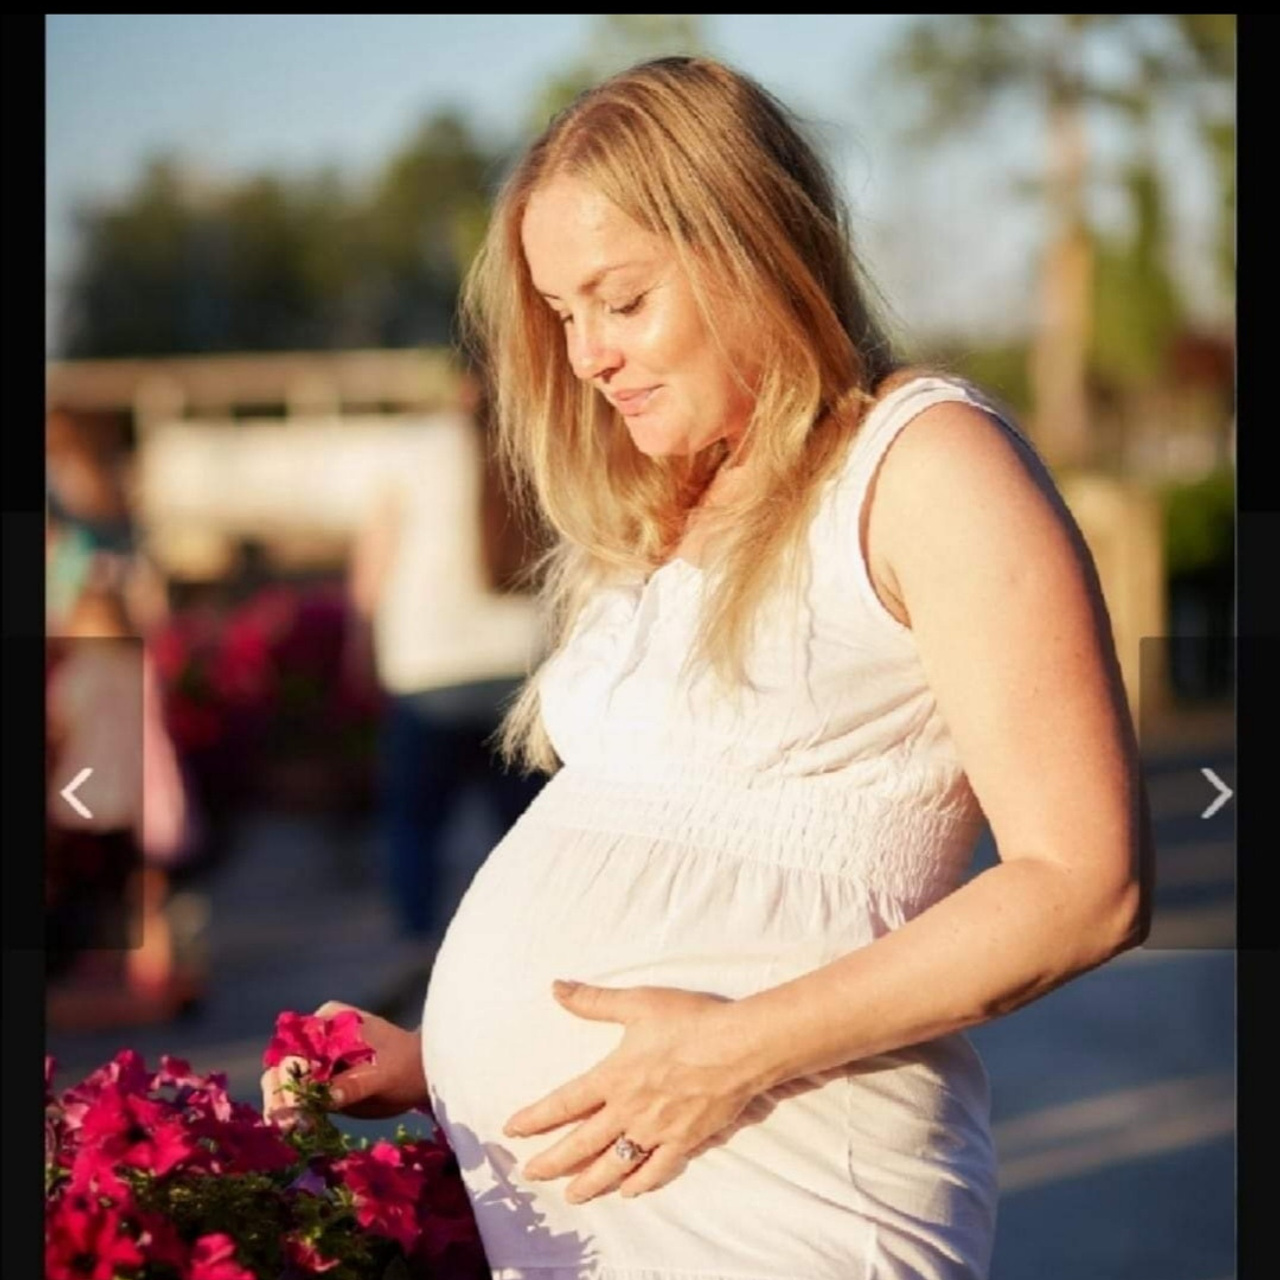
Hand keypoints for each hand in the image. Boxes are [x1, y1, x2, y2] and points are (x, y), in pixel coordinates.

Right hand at [260, 1000, 428, 1126]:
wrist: (420, 1076)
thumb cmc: (407, 1067)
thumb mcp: (385, 1075)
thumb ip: (355, 1084)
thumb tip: (327, 1097)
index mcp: (330, 1022)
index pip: (297, 1048)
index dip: (290, 1076)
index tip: (292, 1106)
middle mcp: (316, 1037)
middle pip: (283, 1064)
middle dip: (279, 1094)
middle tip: (284, 1126)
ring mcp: (314, 1060)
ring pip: (282, 1082)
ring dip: (280, 1107)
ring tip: (287, 1132)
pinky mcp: (317, 1083)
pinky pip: (296, 1097)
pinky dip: (291, 1114)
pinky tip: (291, 1133)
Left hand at [503, 981, 759, 1202]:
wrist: (739, 1046)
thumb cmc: (689, 1020)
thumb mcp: (638, 1002)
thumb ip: (594, 1000)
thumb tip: (556, 988)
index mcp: (613, 1077)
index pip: (563, 1104)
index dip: (535, 1118)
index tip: (512, 1130)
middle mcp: (629, 1111)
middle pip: (581, 1144)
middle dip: (552, 1162)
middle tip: (530, 1175)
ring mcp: (656, 1131)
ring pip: (614, 1165)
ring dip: (589, 1182)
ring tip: (572, 1195)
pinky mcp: (684, 1141)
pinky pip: (657, 1170)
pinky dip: (640, 1182)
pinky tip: (628, 1190)